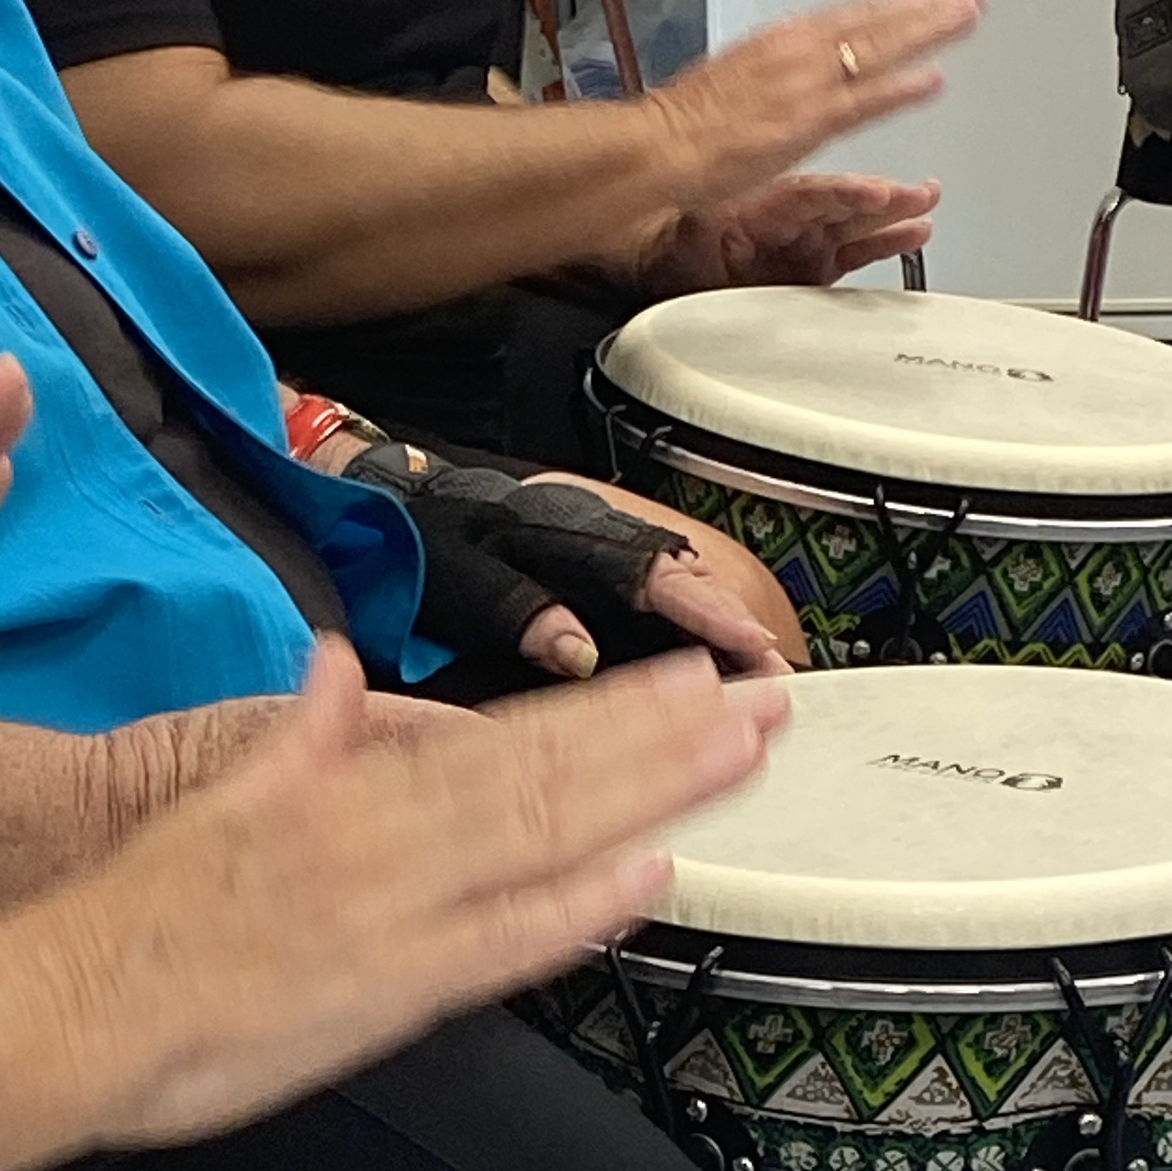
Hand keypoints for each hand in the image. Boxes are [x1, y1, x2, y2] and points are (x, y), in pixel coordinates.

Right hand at [69, 641, 791, 1144]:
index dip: (607, 712)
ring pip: (542, 837)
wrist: (65, 1012)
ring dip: (648, 795)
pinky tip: (646, 878)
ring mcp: (392, 915)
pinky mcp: (382, 993)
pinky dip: (576, 909)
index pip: (507, 739)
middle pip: (551, 777)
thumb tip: (333, 672)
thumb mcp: (217, 791)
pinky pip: (498, 945)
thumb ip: (297, 733)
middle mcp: (384, 843)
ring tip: (732, 759)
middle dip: (663, 739)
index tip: (681, 686)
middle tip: (754, 706)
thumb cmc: (135, 919)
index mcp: (349, 794)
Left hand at [346, 444, 784, 678]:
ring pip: (676, 585)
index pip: (652, 575)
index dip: (707, 614)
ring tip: (764, 672)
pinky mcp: (591, 568)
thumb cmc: (420, 536)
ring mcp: (596, 547)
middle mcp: (592, 533)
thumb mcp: (457, 575)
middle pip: (682, 579)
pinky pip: (654, 596)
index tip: (749, 645)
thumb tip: (577, 649)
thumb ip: (519, 611)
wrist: (394, 494)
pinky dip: (692, 625)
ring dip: (721, 627)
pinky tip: (716, 657)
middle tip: (777, 675)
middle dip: (735, 626)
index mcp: (564, 531)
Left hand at [633, 173, 941, 299]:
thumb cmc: (675, 243)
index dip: (844, 194)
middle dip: (885, 198)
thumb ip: (706, 222)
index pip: (812, 194)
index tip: (875, 192)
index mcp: (763, 203)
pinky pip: (856, 252)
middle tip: (919, 193)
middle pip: (845, 204)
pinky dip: (886, 242)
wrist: (665, 263)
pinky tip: (914, 233)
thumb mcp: (687, 229)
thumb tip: (698, 218)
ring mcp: (805, 242)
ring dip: (894, 214)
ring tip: (925, 206)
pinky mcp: (814, 267)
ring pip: (857, 224)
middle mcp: (791, 219)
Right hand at [643, 0, 983, 216]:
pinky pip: (863, 101)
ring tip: (965, 18)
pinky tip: (931, 80)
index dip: (891, 6)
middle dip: (923, 7)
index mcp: (776, 43)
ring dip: (925, 31)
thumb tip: (779, 84)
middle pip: (872, 21)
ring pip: (877, 48)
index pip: (847, 16)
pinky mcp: (805, 123)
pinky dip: (900, 88)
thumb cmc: (679, 129)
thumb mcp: (727, 88)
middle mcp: (794, 53)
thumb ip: (765, 82)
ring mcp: (803, 86)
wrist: (657, 149)